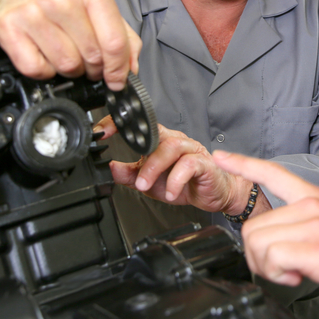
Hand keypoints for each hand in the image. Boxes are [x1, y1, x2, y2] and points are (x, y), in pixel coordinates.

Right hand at [0, 0, 140, 89]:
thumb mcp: (92, 3)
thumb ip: (120, 33)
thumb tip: (131, 68)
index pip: (114, 41)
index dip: (118, 68)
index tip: (117, 79)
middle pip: (92, 56)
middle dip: (93, 68)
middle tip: (87, 63)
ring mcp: (32, 11)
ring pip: (66, 65)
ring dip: (69, 70)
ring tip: (64, 55)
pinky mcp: (8, 26)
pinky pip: (37, 69)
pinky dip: (43, 71)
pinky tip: (42, 55)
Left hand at [102, 117, 268, 215]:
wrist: (215, 194)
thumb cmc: (186, 184)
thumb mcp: (151, 183)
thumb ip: (131, 175)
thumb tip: (111, 168)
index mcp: (161, 142)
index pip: (140, 127)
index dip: (121, 125)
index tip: (103, 132)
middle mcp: (176, 141)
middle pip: (157, 137)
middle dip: (143, 160)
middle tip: (136, 181)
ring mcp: (191, 150)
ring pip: (172, 148)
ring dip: (155, 169)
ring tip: (147, 187)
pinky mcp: (204, 163)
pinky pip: (189, 164)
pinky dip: (176, 180)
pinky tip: (170, 193)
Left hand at [213, 150, 318, 314]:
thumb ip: (307, 226)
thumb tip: (281, 243)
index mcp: (316, 197)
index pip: (273, 172)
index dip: (243, 163)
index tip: (223, 156)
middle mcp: (312, 205)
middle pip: (253, 227)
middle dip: (260, 256)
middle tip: (285, 268)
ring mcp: (314, 224)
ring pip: (258, 243)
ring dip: (269, 268)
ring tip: (296, 272)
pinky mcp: (317, 247)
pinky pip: (272, 259)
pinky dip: (279, 275)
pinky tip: (299, 277)